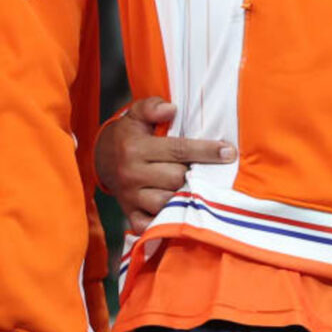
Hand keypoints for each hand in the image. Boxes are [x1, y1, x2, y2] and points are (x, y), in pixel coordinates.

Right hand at [95, 98, 233, 234]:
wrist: (101, 159)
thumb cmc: (128, 135)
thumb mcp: (136, 114)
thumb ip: (152, 107)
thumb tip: (171, 109)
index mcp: (135, 148)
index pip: (178, 150)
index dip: (206, 151)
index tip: (229, 152)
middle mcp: (131, 173)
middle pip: (177, 178)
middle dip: (194, 173)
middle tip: (202, 169)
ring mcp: (130, 197)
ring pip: (168, 202)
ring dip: (184, 196)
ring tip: (193, 187)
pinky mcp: (130, 214)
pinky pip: (151, 224)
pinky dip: (166, 221)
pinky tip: (178, 211)